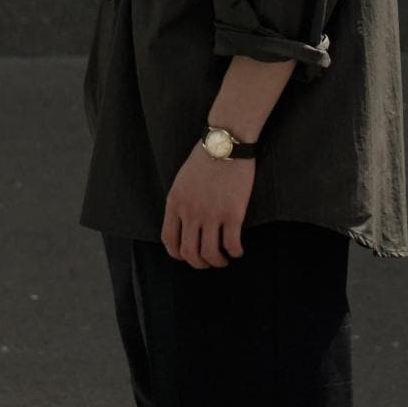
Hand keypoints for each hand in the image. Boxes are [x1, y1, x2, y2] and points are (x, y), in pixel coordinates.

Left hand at [162, 145, 254, 268]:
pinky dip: (235, 252)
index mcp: (175, 203)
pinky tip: (238, 250)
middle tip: (208, 262)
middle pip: (189, 253)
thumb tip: (184, 224)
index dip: (178, 254)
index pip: (169, 241)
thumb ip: (180, 202)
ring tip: (224, 259)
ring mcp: (211, 214)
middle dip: (199, 263)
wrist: (226, 143)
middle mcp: (190, 212)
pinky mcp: (232, 213)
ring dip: (218, 262)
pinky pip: (232, 244)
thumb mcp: (182, 181)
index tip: (188, 256)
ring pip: (210, 253)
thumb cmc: (206, 158)